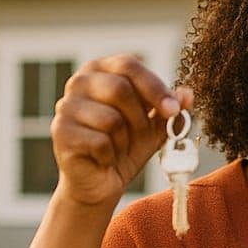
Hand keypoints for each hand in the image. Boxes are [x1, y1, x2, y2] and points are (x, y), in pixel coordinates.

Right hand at [51, 55, 193, 207]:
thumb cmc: (126, 147)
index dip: (155, 87)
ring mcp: (66, 106)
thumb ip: (171, 109)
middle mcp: (79, 82)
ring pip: (111, 119)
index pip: (129, 65)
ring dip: (125, 140)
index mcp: (101, 70)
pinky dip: (111, 155)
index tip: (174, 109)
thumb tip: (187, 94)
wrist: (100, 183)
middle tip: (144, 135)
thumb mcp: (155, 127)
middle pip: (119, 89)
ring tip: (119, 148)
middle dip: (140, 118)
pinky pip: (99, 142)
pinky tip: (104, 159)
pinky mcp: (60, 132)